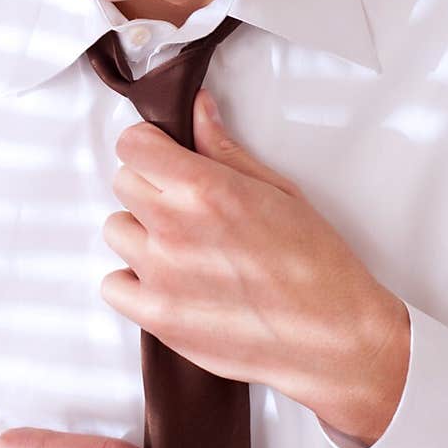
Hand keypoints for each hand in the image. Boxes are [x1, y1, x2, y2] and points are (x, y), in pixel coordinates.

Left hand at [101, 89, 409, 443]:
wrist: (334, 337)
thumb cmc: (316, 264)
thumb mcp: (277, 191)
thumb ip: (225, 149)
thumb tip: (197, 110)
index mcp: (206, 188)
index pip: (132, 145)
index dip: (149, 148)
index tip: (164, 158)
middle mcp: (175, 227)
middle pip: (123, 184)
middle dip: (150, 188)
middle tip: (185, 208)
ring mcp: (161, 275)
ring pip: (117, 231)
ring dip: (142, 235)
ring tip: (183, 250)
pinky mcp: (157, 317)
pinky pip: (112, 285)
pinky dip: (133, 284)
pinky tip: (168, 284)